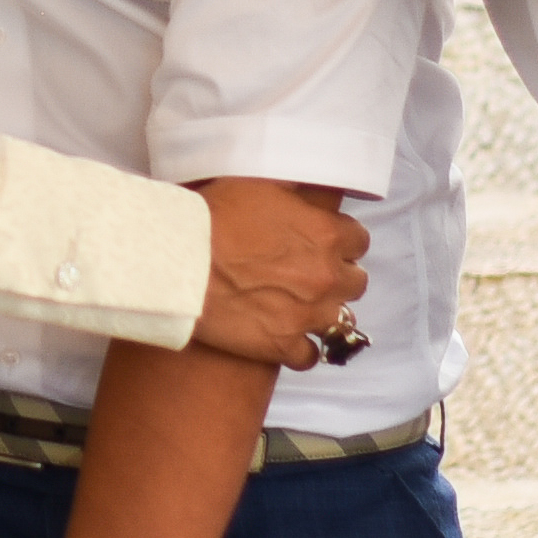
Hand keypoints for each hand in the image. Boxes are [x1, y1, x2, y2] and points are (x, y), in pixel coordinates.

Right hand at [186, 176, 368, 373]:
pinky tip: (288, 337)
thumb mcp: (259, 182)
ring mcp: (306, 315)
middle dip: (337, 276)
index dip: (341, 240)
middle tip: (312, 273)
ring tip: (302, 306)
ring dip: (323, 312)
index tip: (325, 243)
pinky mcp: (281, 345)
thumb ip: (295, 185)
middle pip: (356, 282)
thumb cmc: (213, 217)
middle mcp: (325, 277)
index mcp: (326, 234)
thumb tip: (309, 181)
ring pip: (340, 321)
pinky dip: (302, 349)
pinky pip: (311, 356)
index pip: (359, 240)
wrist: (178, 263)